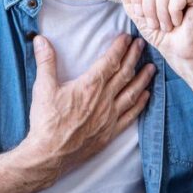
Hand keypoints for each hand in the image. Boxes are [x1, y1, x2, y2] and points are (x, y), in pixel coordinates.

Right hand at [22, 33, 154, 175]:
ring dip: (143, 79)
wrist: (50, 154)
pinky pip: (130, 115)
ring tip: (152, 67)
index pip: (110, 61)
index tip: (127, 38)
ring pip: (132, 93)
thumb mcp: (43, 88)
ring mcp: (109, 117)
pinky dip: (140, 104)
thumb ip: (45, 62)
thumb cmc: (46, 121)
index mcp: (90, 86)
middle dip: (134, 57)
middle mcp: (104, 99)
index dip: (120, 48)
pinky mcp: (110, 132)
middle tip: (142, 45)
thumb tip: (40, 40)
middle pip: (124, 74)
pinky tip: (146, 96)